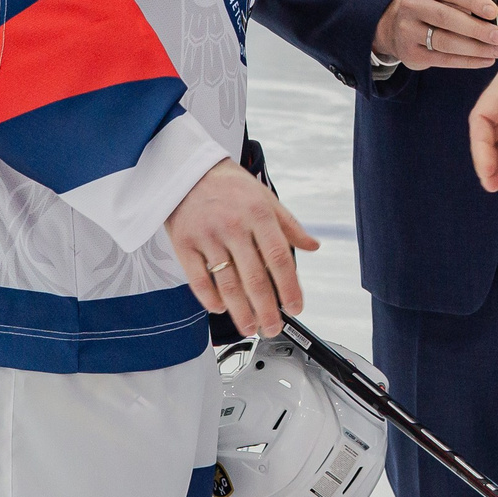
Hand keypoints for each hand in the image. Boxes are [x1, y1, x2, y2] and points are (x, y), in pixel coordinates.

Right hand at [165, 159, 319, 338]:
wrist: (189, 169)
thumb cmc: (231, 186)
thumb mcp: (266, 198)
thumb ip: (289, 225)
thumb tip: (313, 246)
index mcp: (259, 214)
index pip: (279, 258)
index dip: (289, 287)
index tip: (295, 308)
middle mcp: (234, 226)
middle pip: (254, 277)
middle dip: (266, 309)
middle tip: (272, 328)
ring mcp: (208, 236)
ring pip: (227, 283)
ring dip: (240, 311)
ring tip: (250, 327)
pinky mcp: (184, 243)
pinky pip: (198, 278)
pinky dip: (210, 298)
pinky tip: (220, 309)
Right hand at [373, 0, 497, 69]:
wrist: (396, 24)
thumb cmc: (433, 2)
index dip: (473, 1)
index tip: (494, 11)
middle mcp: (412, 4)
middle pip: (446, 18)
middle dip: (476, 29)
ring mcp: (407, 30)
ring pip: (445, 42)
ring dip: (475, 49)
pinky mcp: (410, 53)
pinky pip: (442, 60)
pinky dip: (467, 62)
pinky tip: (485, 60)